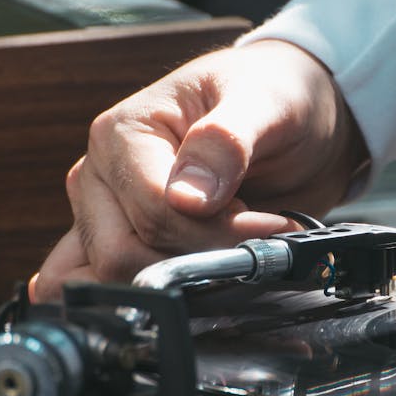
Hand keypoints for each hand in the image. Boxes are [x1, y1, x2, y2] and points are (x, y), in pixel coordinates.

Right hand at [32, 40, 368, 299]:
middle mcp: (100, 176)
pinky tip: (196, 287)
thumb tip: (186, 200)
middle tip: (253, 239)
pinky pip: (107, 287)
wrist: (294, 119)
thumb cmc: (275, 96)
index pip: (151, 210)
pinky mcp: (123, 244)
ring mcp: (105, 216)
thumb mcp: (268, 102)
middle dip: (196, 258)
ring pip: (116, 279)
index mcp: (120, 133)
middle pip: (122, 254)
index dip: (214, 231)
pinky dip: (152, 299)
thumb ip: (227, 142)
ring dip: (180, 281)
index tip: (270, 224)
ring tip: (233, 253)